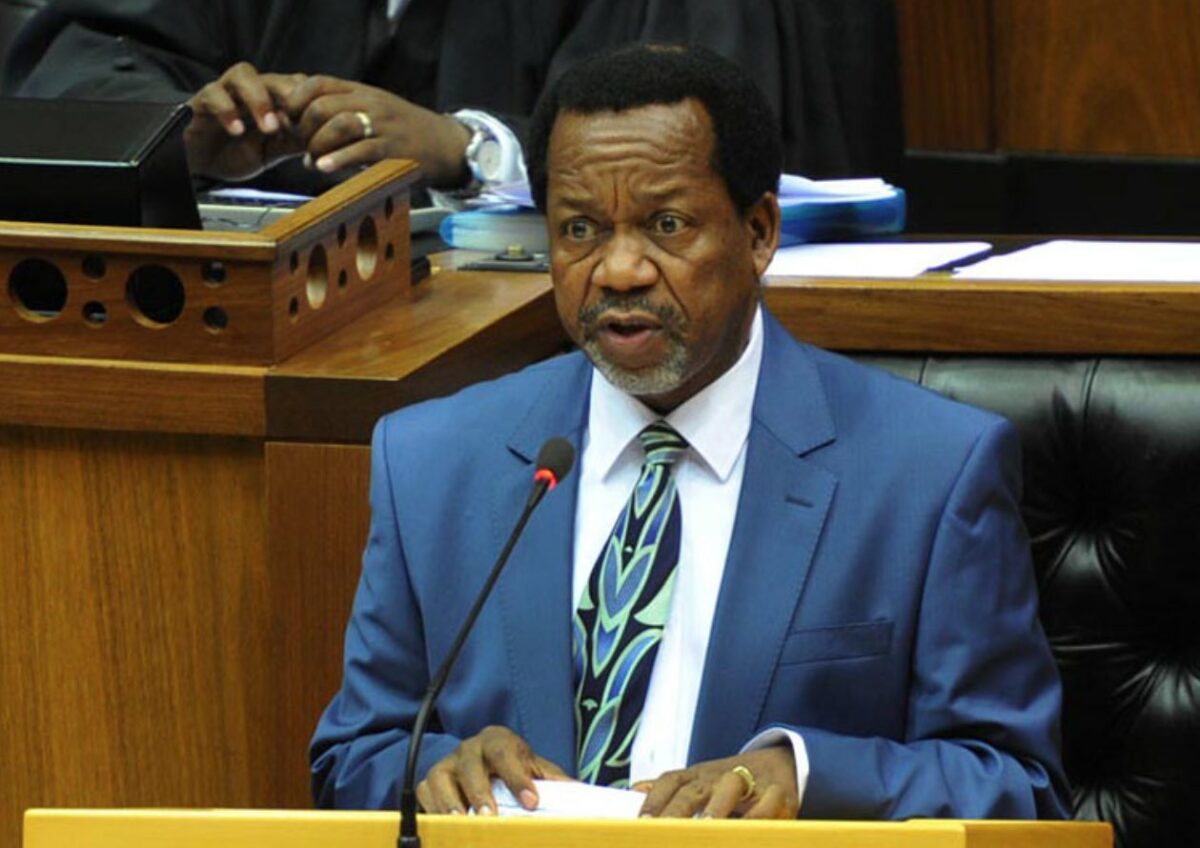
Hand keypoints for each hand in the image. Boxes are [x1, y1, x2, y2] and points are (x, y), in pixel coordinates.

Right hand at [184, 62, 307, 179]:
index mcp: (272, 99)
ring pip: (243, 73)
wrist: (197, 162)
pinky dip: (227, 110)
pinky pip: (213, 94)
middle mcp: (250, 89)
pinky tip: (237, 131)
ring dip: (259, 98)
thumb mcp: (271, 151)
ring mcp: (225, 91)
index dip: (309, 103)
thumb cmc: (235, 152)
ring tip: (269, 128)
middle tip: (296, 124)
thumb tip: (326, 141)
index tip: (315, 131)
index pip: (297, 85)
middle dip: (289, 96)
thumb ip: (293, 143)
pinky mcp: (201, 100)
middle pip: (275, 76)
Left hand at [283, 76, 471, 185]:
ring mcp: (384, 125)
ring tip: (313, 162)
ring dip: (318, 145)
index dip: (296, 100)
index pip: (318, 83)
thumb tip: (299, 128)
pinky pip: (361, 150)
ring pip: (339, 124)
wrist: (448, 146)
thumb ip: (342, 115)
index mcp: (363, 92)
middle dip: (304, 128)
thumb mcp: (374, 113)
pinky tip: (324, 168)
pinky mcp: (395, 148)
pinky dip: (338, 159)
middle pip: (322, 105)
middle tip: (303, 148)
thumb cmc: (405, 134)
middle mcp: (371, 103)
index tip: (290, 121)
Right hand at [416, 725, 569, 814]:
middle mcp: (470, 749)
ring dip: (450, 802)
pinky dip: (431, 809)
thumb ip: (554, 781)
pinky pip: (424, 792)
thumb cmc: (513, 767)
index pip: (506, 752)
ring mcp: (447, 764)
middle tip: (490, 817)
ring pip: (440, 777)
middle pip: (470, 765)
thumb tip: (582, 794)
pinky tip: (444, 826)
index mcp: (498, 741)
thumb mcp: (535, 769)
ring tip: (462, 823)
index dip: (517, 776)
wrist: (486, 762)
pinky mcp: (431, 781)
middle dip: (480, 792)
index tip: (531, 802)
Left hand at [636, 746, 799, 818]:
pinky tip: (746, 832)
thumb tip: (634, 790)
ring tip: (707, 828)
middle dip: (678, 810)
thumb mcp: (700, 781)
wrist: (782, 762)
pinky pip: (767, 803)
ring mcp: (749, 781)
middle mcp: (718, 776)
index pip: (670, 782)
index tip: (641, 822)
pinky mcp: (778, 793)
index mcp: (697, 775)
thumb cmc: (731, 781)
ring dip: (717, 808)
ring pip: (729, 787)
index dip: (654, 801)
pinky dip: (757, 817)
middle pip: (693, 789)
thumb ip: (669, 789)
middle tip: (665, 828)